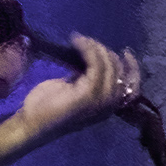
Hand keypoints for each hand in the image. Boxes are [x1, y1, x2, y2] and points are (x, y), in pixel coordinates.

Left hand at [0, 38, 137, 154]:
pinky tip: (77, 42)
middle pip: (120, 70)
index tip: (125, 51)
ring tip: (80, 40)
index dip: (133, 67)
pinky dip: (88, 49)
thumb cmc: (49, 109)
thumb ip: (89, 81)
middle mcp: (110, 105)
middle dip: (105, 51)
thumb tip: (94, 62)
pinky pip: (95, 65)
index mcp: (109, 107)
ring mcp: (100, 100)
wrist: (31, 124)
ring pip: (109, 65)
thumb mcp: (75, 93)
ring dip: (95, 48)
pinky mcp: (88, 94)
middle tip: (87, 42)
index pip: (134, 86)